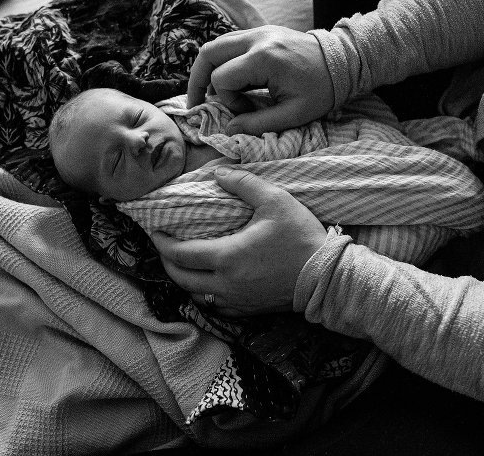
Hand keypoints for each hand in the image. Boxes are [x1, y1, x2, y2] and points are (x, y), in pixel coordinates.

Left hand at [150, 167, 327, 316]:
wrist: (327, 277)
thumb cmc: (301, 237)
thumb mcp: (275, 200)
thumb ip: (244, 183)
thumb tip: (219, 173)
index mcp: (227, 257)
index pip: (180, 254)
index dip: (162, 243)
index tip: (156, 231)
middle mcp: (225, 284)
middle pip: (181, 278)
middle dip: (167, 262)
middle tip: (164, 247)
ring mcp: (236, 301)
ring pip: (196, 295)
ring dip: (185, 279)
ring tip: (184, 263)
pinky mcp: (248, 310)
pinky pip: (216, 306)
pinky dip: (205, 294)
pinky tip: (209, 283)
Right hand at [187, 25, 333, 135]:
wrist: (343, 62)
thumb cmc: (322, 90)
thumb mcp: (293, 114)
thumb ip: (258, 123)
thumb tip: (228, 131)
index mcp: (264, 59)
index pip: (222, 78)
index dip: (226, 100)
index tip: (244, 111)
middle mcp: (256, 39)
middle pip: (208, 53)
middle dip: (198, 80)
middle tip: (197, 103)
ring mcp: (258, 32)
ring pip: (215, 45)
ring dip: (207, 69)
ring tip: (208, 93)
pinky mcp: (261, 32)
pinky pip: (230, 43)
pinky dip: (222, 61)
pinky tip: (227, 80)